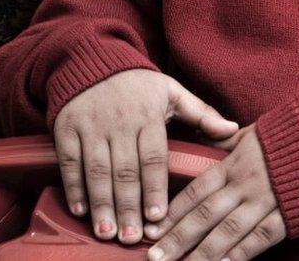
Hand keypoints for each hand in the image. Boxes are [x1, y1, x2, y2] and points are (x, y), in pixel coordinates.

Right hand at [51, 69, 239, 245]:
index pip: (154, 156)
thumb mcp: (171, 91)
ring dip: (102, 204)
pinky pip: (70, 163)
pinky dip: (74, 188)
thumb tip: (232, 130)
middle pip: (125, 170)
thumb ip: (201, 113)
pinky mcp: (66, 129)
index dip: (155, 188)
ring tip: (107, 233)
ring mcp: (91, 126)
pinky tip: (81, 211)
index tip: (159, 216)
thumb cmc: (138, 84)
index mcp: (148, 114)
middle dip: (128, 206)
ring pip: (96, 170)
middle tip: (132, 238)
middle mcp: (119, 122)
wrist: (91, 61)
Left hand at [143, 123, 285, 260]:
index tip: (152, 229)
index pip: (197, 189)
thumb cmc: (293, 136)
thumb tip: (204, 135)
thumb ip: (228, 140)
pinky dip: (239, 256)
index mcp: (236, 161)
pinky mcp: (288, 215)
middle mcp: (246, 183)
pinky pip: (259, 239)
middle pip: (205, 214)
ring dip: (201, 254)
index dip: (173, 211)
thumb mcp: (256, 131)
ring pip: (227, 231)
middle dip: (178, 238)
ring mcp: (266, 200)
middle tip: (154, 257)